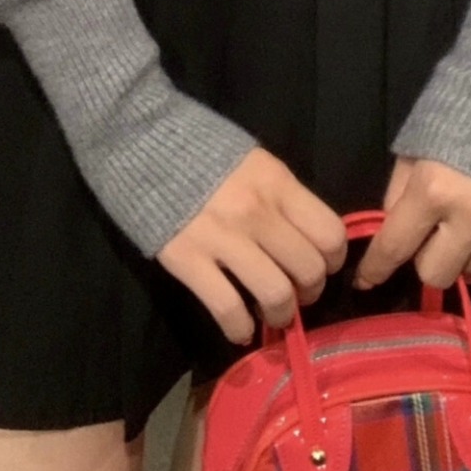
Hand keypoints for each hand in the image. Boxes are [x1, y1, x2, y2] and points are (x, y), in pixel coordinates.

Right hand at [158, 148, 347, 343]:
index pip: (329, 233)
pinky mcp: (187, 259)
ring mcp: (221, 237)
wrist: (137, 140)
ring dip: (281, 314)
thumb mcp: (252, 160)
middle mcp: (256, 211)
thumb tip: (303, 235)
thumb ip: (280, 194)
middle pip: (309, 269)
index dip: (333, 259)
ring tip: (273, 315)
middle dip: (310, 291)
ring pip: (276, 293)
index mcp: (275, 182)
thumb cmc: (197, 148)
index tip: (322, 265)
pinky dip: (240, 328)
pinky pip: (228, 308)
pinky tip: (239, 329)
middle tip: (298, 294)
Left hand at [353, 157, 470, 292]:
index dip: (375, 270)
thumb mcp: (413, 145)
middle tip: (421, 242)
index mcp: (433, 189)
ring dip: (456, 261)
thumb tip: (394, 228)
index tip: (364, 282)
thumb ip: (401, 191)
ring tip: (453, 238)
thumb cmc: (455, 105)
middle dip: (420, 262)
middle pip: (437, 273)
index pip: (396, 247)